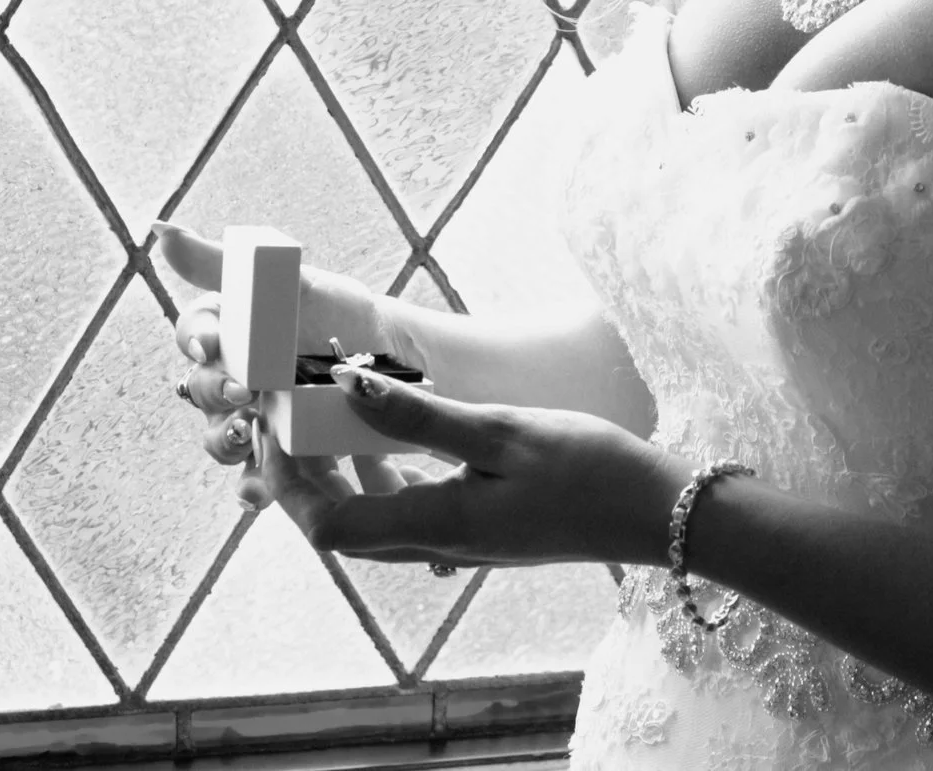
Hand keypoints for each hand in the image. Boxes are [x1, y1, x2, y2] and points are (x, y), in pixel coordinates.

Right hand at [154, 221, 401, 503]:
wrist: (395, 363)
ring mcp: (251, 422)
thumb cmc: (337, 314)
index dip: (195, 338)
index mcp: (231, 331)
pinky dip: (249, 489)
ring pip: (217, 437)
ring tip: (245, 436)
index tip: (208, 342)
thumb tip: (160, 230)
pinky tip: (257, 494)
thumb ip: (224, 263)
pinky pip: (252, 481)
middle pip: (201, 388)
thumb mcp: (292, 282)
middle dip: (215, 391)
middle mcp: (232, 377)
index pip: (194, 332)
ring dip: (223, 441)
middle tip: (244, 391)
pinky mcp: (277, 461)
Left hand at [276, 365, 685, 570]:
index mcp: (435, 525)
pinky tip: (394, 441)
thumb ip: (419, 414)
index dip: (286, 482)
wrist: (656, 513)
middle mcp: (438, 545)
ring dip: (339, 476)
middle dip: (301, 477)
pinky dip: (380, 480)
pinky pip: (406, 514)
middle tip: (289, 416)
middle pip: (339, 529)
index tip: (275, 426)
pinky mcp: (479, 531)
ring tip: (331, 418)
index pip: (326, 526)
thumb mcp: (500, 430)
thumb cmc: (587, 470)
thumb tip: (345, 387)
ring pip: (371, 523)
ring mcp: (459, 543)